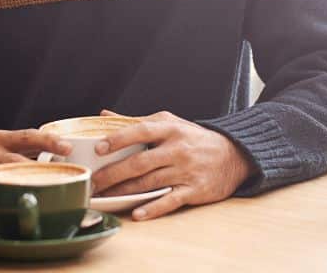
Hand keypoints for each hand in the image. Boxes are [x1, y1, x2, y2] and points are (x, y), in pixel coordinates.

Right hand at [0, 130, 72, 207]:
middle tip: (61, 180)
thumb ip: (27, 147)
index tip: (67, 147)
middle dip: (40, 173)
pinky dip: (6, 210)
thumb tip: (61, 154)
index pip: (27, 136)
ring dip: (25, 193)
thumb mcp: (0, 142)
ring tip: (45, 201)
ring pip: (5, 185)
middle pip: (17, 163)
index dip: (48, 141)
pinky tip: (20, 214)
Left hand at [89, 110, 253, 220]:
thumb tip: (104, 114)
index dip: (118, 139)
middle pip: (140, 162)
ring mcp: (186, 171)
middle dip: (113, 173)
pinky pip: (170, 200)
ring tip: (104, 197)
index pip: (140, 131)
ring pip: (149, 183)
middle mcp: (177, 149)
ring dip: (124, 191)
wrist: (234, 155)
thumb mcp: (170, 123)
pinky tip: (136, 213)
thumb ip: (138, 121)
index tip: (98, 148)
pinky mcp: (194, 190)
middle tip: (93, 181)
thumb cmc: (194, 138)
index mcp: (170, 129)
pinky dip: (153, 208)